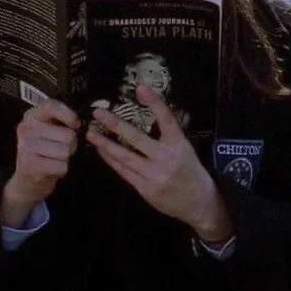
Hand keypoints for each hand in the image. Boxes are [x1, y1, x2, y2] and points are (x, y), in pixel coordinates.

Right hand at [1, 99, 79, 226]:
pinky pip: (61, 166)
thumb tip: (81, 122)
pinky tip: (51, 168)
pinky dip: (62, 169)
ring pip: (65, 151)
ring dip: (66, 157)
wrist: (27, 178)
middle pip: (67, 134)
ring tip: (55, 158)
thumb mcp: (49, 129)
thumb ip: (62, 121)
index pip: (52, 106)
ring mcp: (26, 147)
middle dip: (72, 144)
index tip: (76, 124)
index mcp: (32, 115)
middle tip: (61, 147)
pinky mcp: (30, 166)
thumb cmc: (44, 149)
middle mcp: (26, 128)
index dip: (69, 114)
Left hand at [86, 85, 232, 241]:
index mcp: (178, 143)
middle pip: (137, 138)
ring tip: (91, 133)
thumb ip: (166, 132)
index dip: (154, 102)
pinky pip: (124, 172)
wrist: (199, 202)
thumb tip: (146, 108)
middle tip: (97, 113)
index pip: (167, 118)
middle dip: (115, 124)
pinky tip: (102, 150)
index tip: (140, 87)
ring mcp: (155, 175)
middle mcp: (167, 158)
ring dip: (106, 144)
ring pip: (125, 157)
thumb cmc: (188, 168)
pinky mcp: (146, 190)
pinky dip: (111, 160)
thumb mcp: (183, 146)